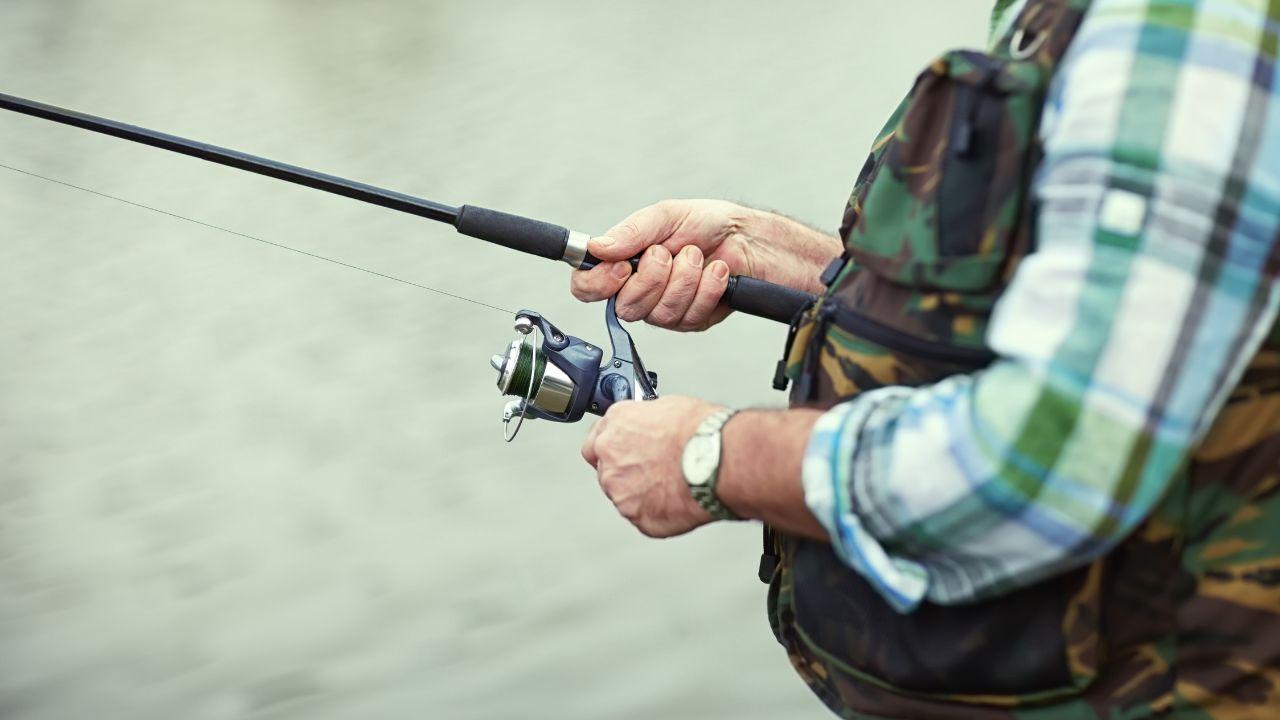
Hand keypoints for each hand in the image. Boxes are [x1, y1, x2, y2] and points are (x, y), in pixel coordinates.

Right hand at [570, 200, 840, 330]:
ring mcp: (665, 307)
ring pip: (659, 314)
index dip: (597, 284)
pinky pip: (689, 317)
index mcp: (623, 262)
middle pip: (624, 306)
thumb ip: (631, 232)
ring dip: (684, 280)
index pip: (587, 286)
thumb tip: (597, 247)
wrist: (752, 239)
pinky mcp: (692, 320)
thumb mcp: (666, 216)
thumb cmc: (709, 223)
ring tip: (699, 257)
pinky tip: (716, 273)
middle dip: (652, 278)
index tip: (621, 267)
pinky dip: (706, 289)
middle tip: (669, 253)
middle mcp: (639, 289)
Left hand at [580, 396, 723, 537]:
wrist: (717, 461)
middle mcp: (609, 460)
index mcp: (614, 427)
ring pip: (626, 497)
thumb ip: (647, 422)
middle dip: (628, 473)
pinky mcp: (639, 518)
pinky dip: (660, 512)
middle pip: (608, 472)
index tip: (626, 452)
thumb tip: (651, 427)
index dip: (613, 449)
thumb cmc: (700, 431)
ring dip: (643, 493)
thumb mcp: (668, 407)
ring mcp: (621, 493)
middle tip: (657, 471)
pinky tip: (680, 500)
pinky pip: (645, 517)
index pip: (595, 443)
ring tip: (675, 485)